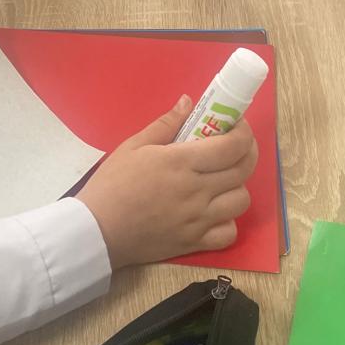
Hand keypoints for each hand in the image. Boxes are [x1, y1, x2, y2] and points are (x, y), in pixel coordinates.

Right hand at [76, 97, 257, 269]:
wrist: (97, 230)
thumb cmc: (112, 183)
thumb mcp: (133, 145)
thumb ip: (165, 124)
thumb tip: (188, 102)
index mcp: (182, 162)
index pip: (233, 146)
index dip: (244, 132)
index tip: (236, 124)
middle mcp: (197, 191)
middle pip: (243, 170)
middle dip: (247, 152)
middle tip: (234, 145)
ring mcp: (198, 219)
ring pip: (241, 201)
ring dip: (237, 186)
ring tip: (221, 178)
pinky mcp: (194, 243)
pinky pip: (229, 233)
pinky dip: (228, 220)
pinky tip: (214, 211)